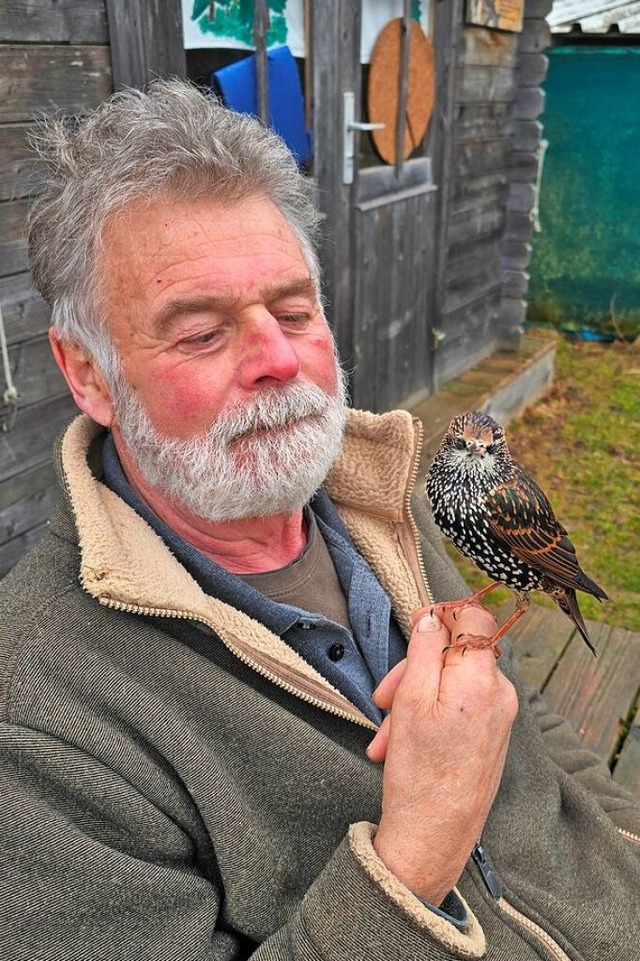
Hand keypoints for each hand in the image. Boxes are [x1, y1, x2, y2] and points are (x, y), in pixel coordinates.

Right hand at [367, 604, 517, 905]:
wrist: (433, 838)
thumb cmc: (419, 772)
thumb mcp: (410, 699)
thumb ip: (424, 650)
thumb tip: (432, 618)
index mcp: (482, 679)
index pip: (475, 617)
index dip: (443, 614)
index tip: (415, 626)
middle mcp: (500, 694)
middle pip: (455, 654)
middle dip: (415, 670)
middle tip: (384, 698)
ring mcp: (499, 718)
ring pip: (451, 685)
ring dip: (415, 700)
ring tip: (387, 736)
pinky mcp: (491, 738)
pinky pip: (458, 710)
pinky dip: (429, 718)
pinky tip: (401, 745)